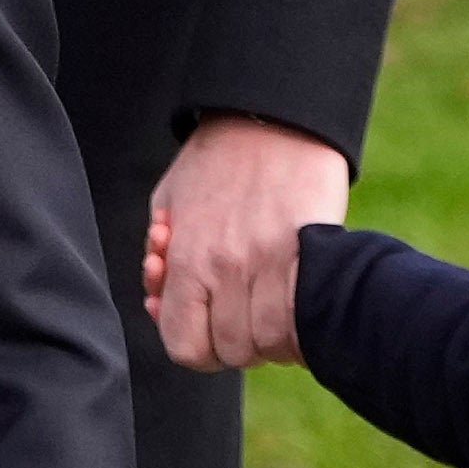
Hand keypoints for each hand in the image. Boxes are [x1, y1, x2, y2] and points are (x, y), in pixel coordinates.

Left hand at [143, 116, 349, 371]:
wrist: (273, 116)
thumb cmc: (216, 160)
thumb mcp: (170, 203)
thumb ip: (163, 261)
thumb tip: (158, 306)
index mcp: (187, 259)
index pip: (186, 347)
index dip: (200, 349)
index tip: (212, 331)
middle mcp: (226, 268)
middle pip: (233, 351)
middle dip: (239, 342)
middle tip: (247, 314)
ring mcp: (270, 264)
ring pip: (271, 342)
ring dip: (274, 337)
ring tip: (275, 308)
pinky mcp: (310, 254)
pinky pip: (304, 320)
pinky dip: (301, 326)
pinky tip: (297, 304)